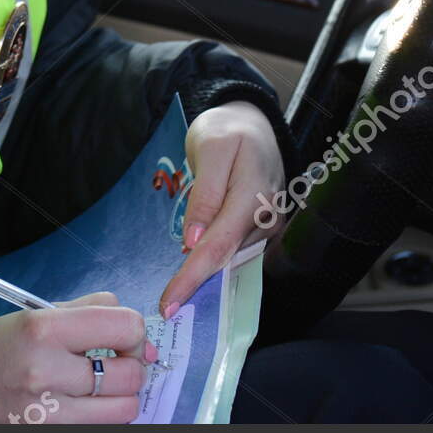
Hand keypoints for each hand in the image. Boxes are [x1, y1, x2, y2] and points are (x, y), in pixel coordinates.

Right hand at [0, 292, 157, 423]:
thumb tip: (142, 337)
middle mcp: (47, 370)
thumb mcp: (43, 312)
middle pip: (130, 374)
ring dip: (121, 396)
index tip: (125, 338)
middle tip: (115, 362)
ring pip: (125, 409)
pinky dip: (103, 415)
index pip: (125, 327)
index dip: (135, 333)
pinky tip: (85, 402)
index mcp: (45, 328)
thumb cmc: (10, 342)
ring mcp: (49, 411)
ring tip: (101, 385)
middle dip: (132, 366)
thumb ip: (94, 311)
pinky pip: (103, 427)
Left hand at [159, 100, 285, 318]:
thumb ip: (205, 194)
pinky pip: (235, 250)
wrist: (253, 122)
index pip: (219, 245)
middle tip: (166, 310)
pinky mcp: (261, 226)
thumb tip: (195, 240)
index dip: (193, 277)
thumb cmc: (227, 130)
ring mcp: (266, 223)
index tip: (169, 303)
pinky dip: (215, 265)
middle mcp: (266, 216)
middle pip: (226, 258)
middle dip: (197, 286)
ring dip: (205, 279)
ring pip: (231, 257)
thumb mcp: (210, 149)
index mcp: (253, 196)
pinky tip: (196, 280)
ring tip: (177, 301)